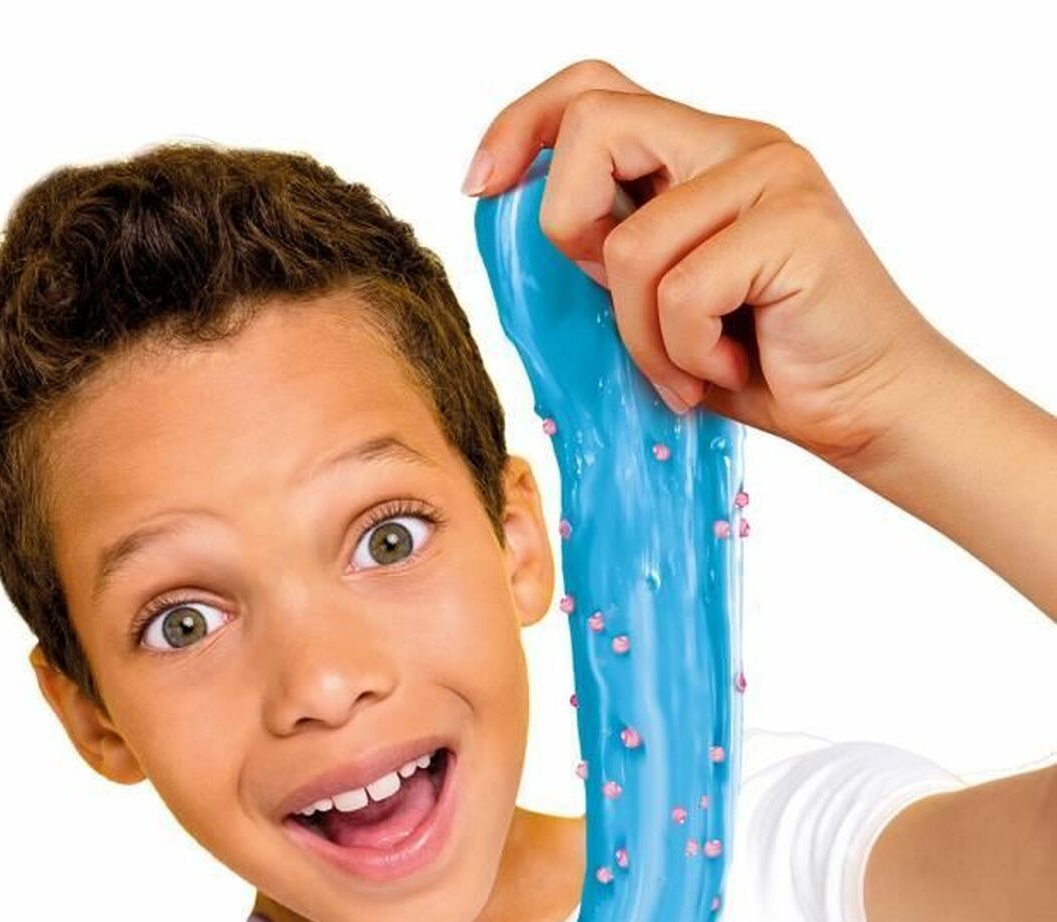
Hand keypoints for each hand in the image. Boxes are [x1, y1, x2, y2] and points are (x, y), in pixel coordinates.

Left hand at [463, 58, 951, 468]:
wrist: (865, 407)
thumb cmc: (761, 362)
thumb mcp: (657, 305)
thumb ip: (608, 256)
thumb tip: (516, 231)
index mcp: (701, 153)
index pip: (593, 90)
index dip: (522, 124)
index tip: (481, 187)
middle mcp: (737, 144)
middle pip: (595, 124)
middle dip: (571, 229)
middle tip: (613, 296)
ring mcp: (771, 176)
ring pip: (631, 244)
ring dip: (643, 334)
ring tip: (693, 363)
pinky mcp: (797, 224)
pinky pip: (682, 293)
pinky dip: (687, 352)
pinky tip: (729, 366)